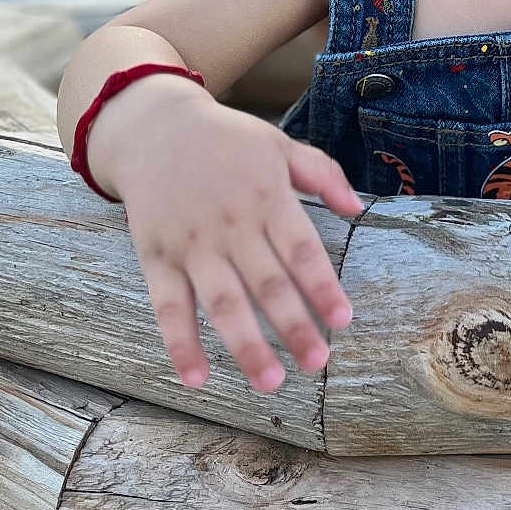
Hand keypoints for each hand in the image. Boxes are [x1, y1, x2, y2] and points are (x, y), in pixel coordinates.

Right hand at [106, 88, 364, 391]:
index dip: (322, 286)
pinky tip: (196, 379)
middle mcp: (231, 224)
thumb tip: (357, 209)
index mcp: (267, 196)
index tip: (343, 320)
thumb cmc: (227, 140)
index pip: (301, 249)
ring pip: (222, 303)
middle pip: (267, 284)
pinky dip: (180, 344)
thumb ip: (322, 173)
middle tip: (316, 363)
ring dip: (245, 345)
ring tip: (270, 382)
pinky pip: (168, 307)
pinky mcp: (156, 257)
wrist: (153, 126)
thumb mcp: (278, 144)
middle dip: (294, 326)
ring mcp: (191, 244)